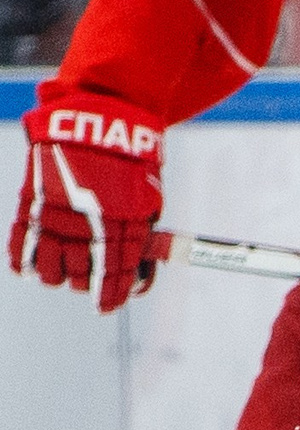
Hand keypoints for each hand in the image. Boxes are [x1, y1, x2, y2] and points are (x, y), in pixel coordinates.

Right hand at [10, 91, 164, 311]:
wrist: (100, 124)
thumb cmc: (131, 167)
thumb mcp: (148, 206)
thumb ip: (139, 242)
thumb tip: (136, 278)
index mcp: (121, 227)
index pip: (112, 277)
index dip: (109, 297)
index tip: (105, 305)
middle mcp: (86, 225)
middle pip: (80, 278)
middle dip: (86, 284)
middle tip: (89, 279)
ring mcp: (56, 216)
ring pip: (49, 272)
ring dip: (57, 277)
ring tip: (63, 270)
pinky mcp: (32, 205)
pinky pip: (22, 248)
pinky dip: (25, 263)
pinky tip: (33, 267)